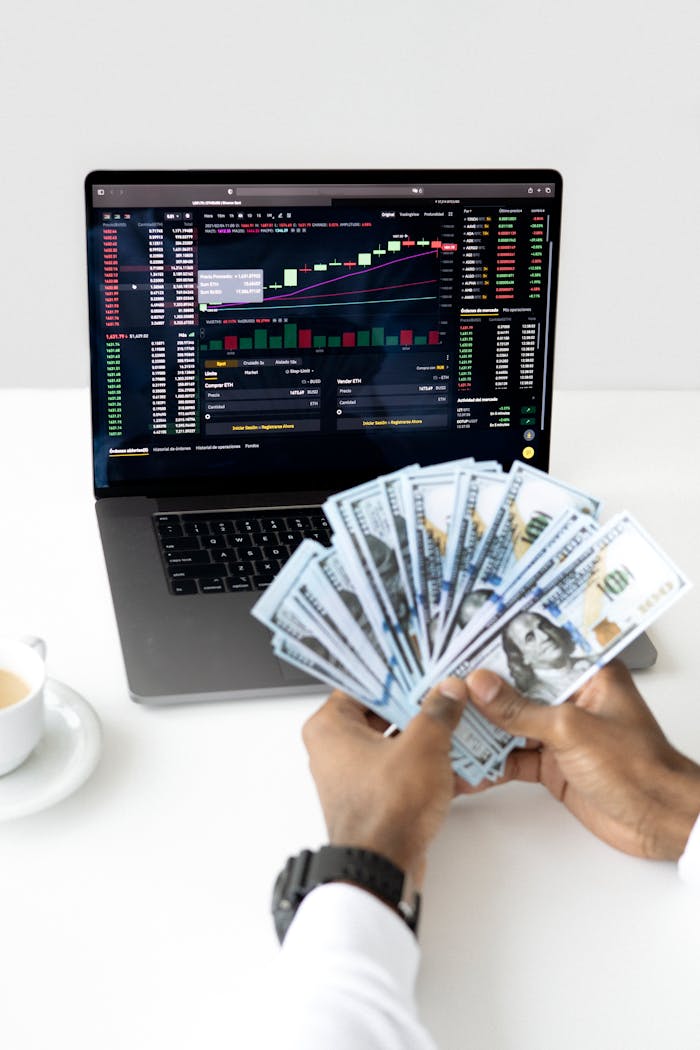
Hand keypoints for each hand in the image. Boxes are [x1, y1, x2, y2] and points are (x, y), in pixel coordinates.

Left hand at [302, 678, 468, 886]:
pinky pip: (400, 769)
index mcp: (330, 727)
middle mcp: (334, 749)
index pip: (363, 683)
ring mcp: (353, 775)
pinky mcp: (373, 797)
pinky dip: (424, 762)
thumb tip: (449, 691)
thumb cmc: (385, 810)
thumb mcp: (422, 746)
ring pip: (394, 741)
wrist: (382, 867)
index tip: (423, 666)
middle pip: (381, 712)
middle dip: (417, 704)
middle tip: (446, 690)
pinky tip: (457, 756)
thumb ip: (438, 712)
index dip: (397, 674)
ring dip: (425, 734)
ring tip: (457, 719)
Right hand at [465, 661, 699, 859]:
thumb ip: (521, 710)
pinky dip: (491, 764)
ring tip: (446, 726)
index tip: (462, 646)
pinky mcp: (553, 765)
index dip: (499, 650)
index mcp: (587, 674)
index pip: (534, 653)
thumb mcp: (572, 730)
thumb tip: (481, 686)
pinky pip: (514, 759)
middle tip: (443, 689)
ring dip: (481, 731)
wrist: (660, 821)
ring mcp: (561, 733)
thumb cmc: (638, 767)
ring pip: (510, 726)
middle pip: (517, 690)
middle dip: (481, 693)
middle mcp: (571, 698)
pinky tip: (467, 765)